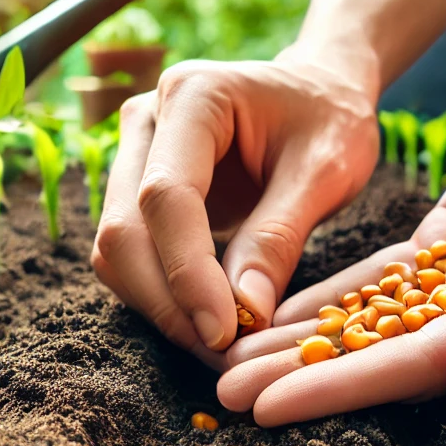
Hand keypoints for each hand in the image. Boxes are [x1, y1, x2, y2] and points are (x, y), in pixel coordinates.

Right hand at [91, 55, 380, 362]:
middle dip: (169, 301)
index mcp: (193, 95)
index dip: (188, 272)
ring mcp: (132, 156)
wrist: (320, 94)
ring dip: (160, 307)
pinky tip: (209, 320)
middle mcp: (146, 121)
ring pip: (115, 251)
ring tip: (222, 342)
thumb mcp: (327, 171)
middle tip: (224, 351)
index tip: (225, 332)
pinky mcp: (135, 193)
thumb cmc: (330, 120)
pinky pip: (130, 258)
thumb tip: (245, 313)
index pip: (166, 195)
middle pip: (124, 229)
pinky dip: (162, 298)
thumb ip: (280, 237)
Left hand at [216, 71, 445, 424]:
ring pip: (370, 324)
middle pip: (383, 357)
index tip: (272, 406)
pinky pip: (375, 283)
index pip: (424, 366)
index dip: (347, 387)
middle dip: (303, 378)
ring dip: (301, 344)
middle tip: (219, 395)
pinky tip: (266, 310)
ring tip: (223, 363)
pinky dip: (325, 300)